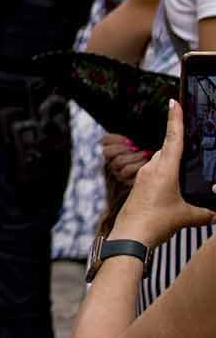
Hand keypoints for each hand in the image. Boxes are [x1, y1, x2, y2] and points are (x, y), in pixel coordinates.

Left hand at [110, 100, 215, 246]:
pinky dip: (165, 173)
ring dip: (171, 162)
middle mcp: (152, 168)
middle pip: (167, 149)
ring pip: (160, 161)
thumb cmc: (156, 222)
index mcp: (164, 169)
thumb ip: (205, 213)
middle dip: (178, 144)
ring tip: (185, 169)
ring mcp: (143, 176)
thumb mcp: (187, 216)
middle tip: (189, 139)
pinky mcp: (139, 185)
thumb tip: (215, 214)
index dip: (175, 119)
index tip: (174, 102)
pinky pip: (154, 172)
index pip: (173, 138)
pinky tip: (172, 186)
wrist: (131, 234)